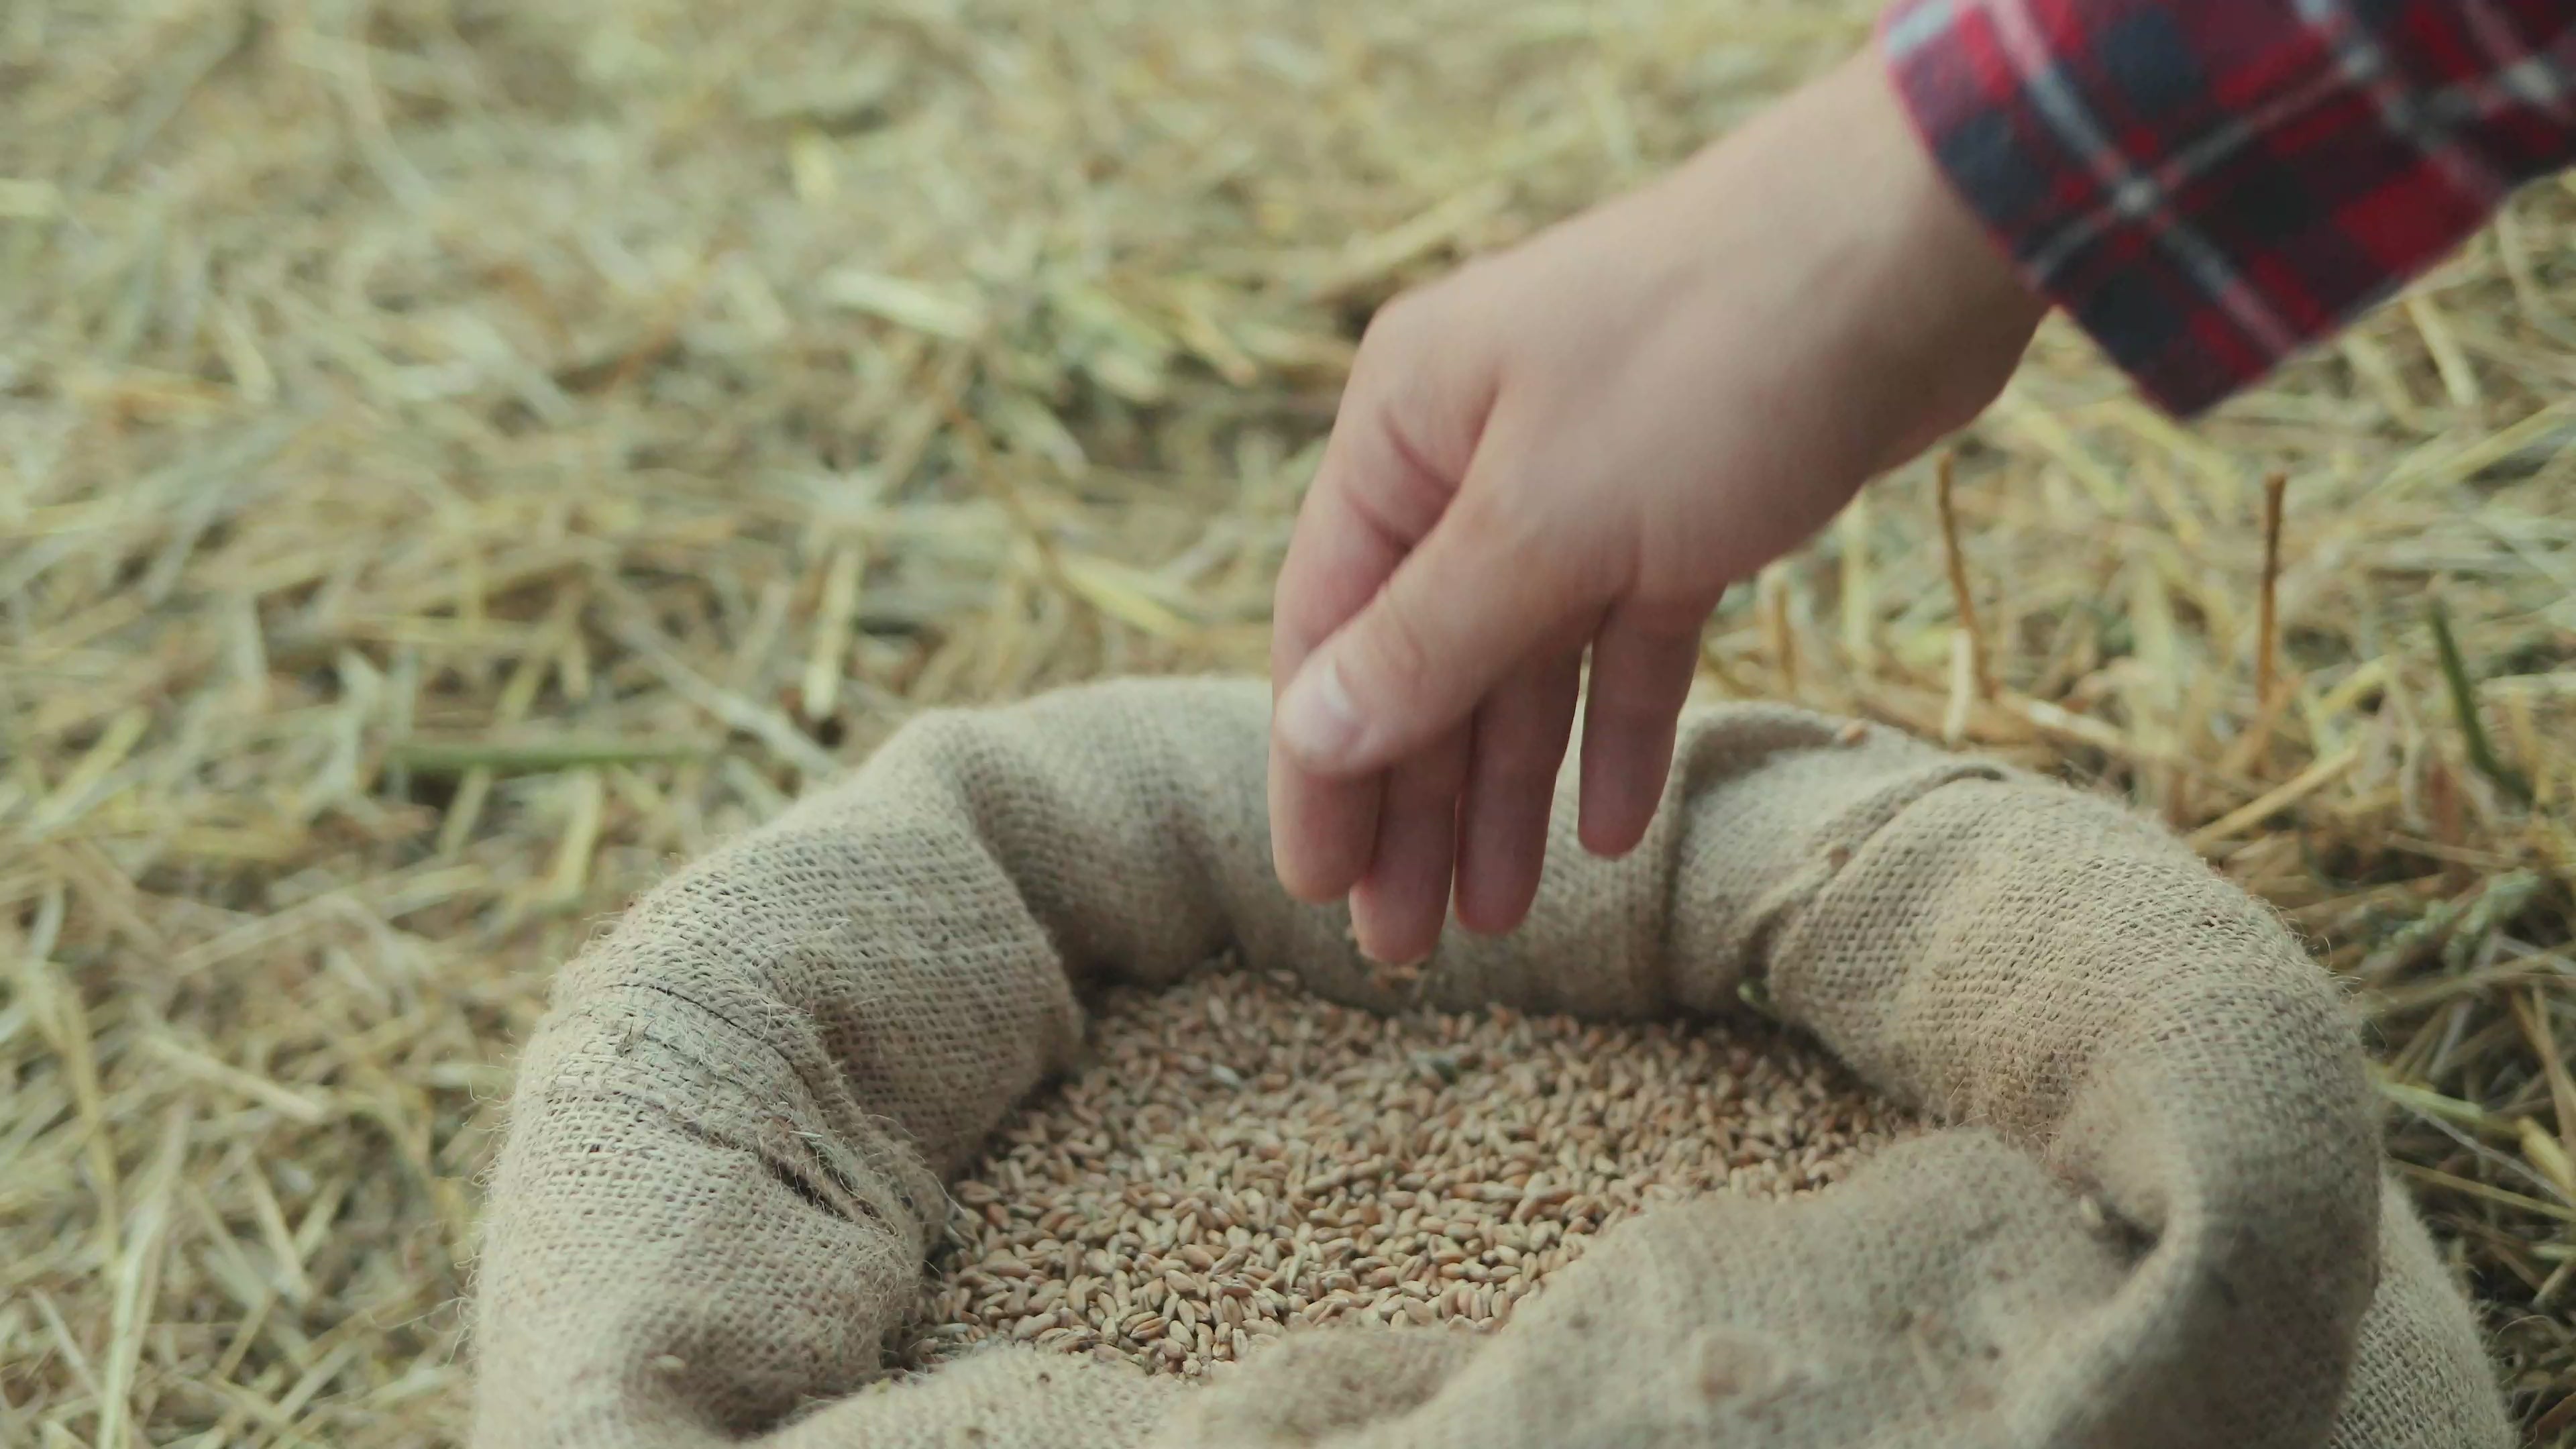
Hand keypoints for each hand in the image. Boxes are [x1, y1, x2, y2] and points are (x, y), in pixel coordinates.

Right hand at [1266, 44, 2047, 963]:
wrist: (1917, 247)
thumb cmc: (1707, 358)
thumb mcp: (1545, 518)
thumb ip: (1428, 640)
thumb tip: (1314, 737)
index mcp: (1404, 429)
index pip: (1327, 625)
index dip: (1319, 768)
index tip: (1319, 893)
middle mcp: (1477, 454)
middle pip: (1422, 660)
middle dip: (1414, 805)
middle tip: (1402, 949)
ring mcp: (1585, 480)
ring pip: (1526, 667)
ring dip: (1510, 791)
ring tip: (1499, 921)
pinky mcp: (1689, 508)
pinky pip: (1630, 644)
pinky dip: (1620, 731)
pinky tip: (1615, 832)